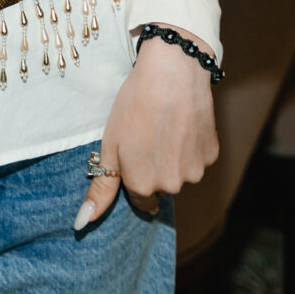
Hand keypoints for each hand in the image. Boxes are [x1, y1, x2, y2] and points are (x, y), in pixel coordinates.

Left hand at [73, 24, 218, 229]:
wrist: (173, 71)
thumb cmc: (135, 103)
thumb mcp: (110, 143)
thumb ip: (101, 187)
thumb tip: (83, 222)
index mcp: (142, 184)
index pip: (138, 196)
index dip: (133, 173)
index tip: (133, 151)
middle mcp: (172, 185)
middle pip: (160, 185)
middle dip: (153, 167)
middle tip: (147, 133)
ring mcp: (195, 171)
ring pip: (180, 172)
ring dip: (173, 157)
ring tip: (164, 125)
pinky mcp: (211, 154)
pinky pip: (197, 158)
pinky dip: (190, 145)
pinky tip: (182, 122)